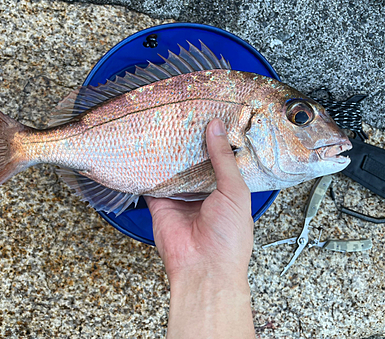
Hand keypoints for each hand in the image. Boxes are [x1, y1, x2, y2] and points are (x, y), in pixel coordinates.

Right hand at [146, 119, 254, 338]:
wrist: (204, 269)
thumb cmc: (229, 238)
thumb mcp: (235, 192)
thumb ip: (223, 159)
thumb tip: (216, 128)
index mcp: (226, 189)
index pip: (220, 157)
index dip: (216, 138)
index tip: (212, 115)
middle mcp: (202, 191)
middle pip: (194, 160)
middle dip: (190, 142)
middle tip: (186, 115)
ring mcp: (180, 196)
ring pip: (173, 167)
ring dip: (171, 151)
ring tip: (168, 125)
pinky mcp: (160, 203)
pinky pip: (152, 181)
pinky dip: (149, 167)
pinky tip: (148, 148)